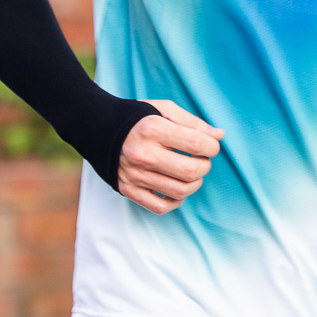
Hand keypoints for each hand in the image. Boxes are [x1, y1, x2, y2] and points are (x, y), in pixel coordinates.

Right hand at [118, 100, 222, 214]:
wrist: (97, 129)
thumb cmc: (137, 118)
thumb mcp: (164, 109)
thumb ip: (193, 122)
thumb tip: (219, 136)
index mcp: (152, 129)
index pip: (197, 144)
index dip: (212, 147)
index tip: (209, 145)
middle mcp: (142, 154)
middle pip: (190, 171)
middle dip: (205, 166)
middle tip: (201, 159)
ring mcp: (134, 175)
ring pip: (179, 191)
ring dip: (194, 184)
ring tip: (191, 172)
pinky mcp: (128, 190)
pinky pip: (161, 207)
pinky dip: (176, 201)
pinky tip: (176, 188)